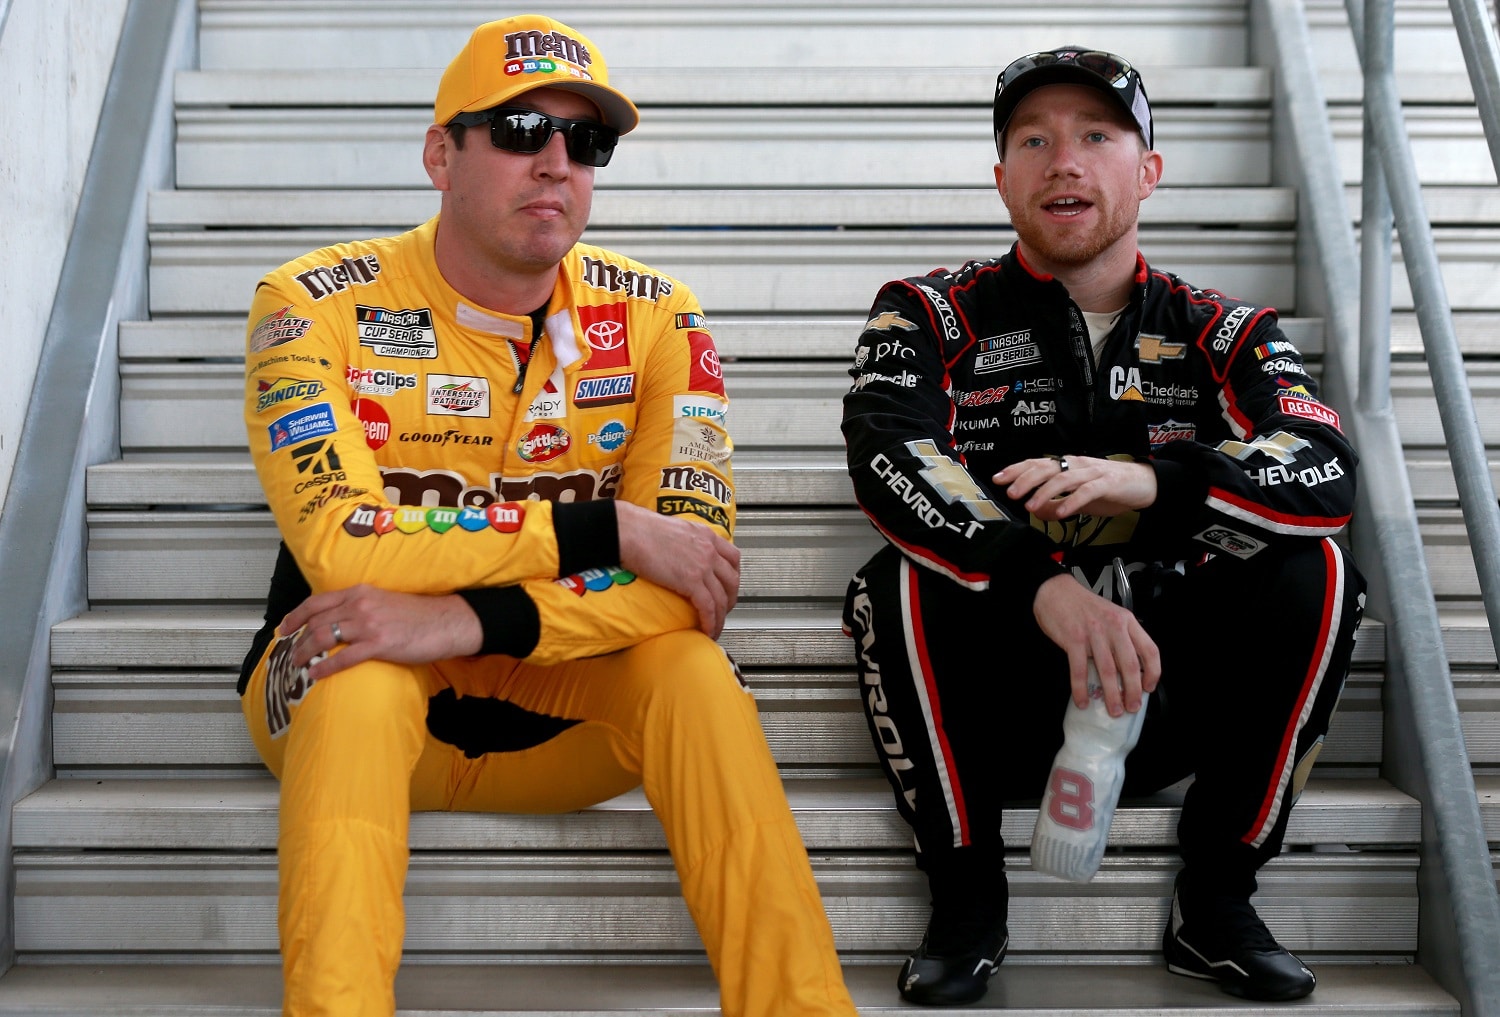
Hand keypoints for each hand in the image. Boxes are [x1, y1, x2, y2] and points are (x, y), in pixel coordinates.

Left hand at [277, 585, 483, 682]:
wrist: (446, 621)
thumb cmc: (419, 614)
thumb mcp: (384, 600)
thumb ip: (361, 606)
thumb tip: (340, 620)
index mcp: (360, 592)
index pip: (317, 601)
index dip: (296, 615)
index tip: (285, 627)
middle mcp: (360, 605)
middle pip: (317, 621)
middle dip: (298, 639)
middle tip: (290, 653)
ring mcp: (369, 624)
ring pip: (324, 637)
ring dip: (306, 652)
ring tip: (298, 664)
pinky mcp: (379, 644)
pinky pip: (344, 657)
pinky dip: (326, 667)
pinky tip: (316, 674)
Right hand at [615, 500, 739, 637]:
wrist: (630, 531)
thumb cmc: (641, 528)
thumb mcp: (674, 529)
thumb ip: (685, 542)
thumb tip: (681, 554)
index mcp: (706, 536)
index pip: (733, 557)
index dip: (733, 576)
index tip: (728, 587)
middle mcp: (709, 550)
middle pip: (732, 580)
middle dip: (730, 599)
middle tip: (723, 610)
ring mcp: (703, 566)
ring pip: (722, 598)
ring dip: (721, 617)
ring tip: (715, 627)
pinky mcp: (691, 581)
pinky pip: (708, 607)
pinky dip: (710, 622)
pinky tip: (707, 630)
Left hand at [994, 455, 1156, 520]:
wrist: (1143, 484)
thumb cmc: (1108, 489)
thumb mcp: (1077, 500)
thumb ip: (1056, 504)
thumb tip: (1035, 512)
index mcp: (1067, 466)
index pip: (1037, 464)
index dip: (1016, 470)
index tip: (998, 479)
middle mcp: (1076, 465)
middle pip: (1046, 467)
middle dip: (1025, 480)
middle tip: (1011, 493)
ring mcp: (1092, 472)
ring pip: (1064, 478)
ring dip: (1044, 492)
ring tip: (1031, 506)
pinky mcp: (1108, 483)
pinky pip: (1087, 491)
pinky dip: (1072, 501)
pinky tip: (1061, 513)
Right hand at [1033, 574, 1160, 715]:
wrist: (1056, 592)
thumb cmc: (1083, 607)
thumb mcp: (1111, 615)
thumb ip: (1122, 637)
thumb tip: (1128, 671)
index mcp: (1126, 621)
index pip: (1149, 650)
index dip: (1152, 673)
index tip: (1148, 687)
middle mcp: (1113, 626)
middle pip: (1129, 664)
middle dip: (1133, 691)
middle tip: (1132, 706)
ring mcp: (1093, 633)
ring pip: (1107, 670)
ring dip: (1112, 695)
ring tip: (1114, 709)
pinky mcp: (1073, 639)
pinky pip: (1079, 670)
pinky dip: (1081, 689)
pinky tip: (1083, 701)